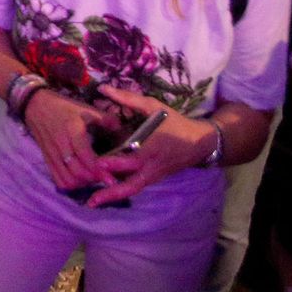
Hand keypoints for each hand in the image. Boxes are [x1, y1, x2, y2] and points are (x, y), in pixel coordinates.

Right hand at [22, 89, 120, 191]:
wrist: (36, 106)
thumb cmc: (64, 107)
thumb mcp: (85, 108)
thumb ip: (105, 119)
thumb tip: (121, 129)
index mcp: (72, 130)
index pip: (85, 155)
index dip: (98, 169)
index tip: (111, 179)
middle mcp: (61, 145)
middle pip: (77, 171)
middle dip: (93, 179)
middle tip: (106, 178)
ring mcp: (52, 154)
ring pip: (67, 179)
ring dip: (82, 183)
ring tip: (93, 178)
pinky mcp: (47, 160)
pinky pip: (58, 179)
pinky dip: (71, 184)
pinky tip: (80, 179)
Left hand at [86, 87, 211, 206]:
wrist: (200, 142)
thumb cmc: (175, 122)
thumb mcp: (154, 106)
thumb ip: (128, 98)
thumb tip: (103, 88)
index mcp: (153, 148)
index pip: (133, 159)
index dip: (116, 162)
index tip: (98, 162)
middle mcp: (152, 166)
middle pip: (131, 184)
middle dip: (111, 192)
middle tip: (91, 200)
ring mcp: (154, 175)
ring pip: (133, 190)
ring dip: (113, 196)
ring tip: (93, 202)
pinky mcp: (153, 179)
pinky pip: (136, 187)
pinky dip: (121, 191)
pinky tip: (105, 194)